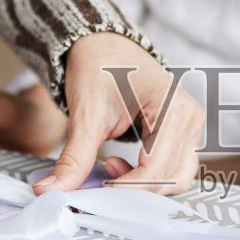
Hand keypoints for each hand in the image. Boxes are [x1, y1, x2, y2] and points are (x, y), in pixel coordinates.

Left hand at [38, 32, 201, 194]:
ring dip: (142, 186)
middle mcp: (190, 119)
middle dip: (134, 189)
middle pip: (171, 179)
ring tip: (110, 166)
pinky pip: (172, 171)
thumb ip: (73, 158)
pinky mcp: (183, 135)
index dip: (126, 188)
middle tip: (100, 178)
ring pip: (175, 180)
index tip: (95, 192)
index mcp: (174, 108)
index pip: (157, 168)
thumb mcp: (85, 114)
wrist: (104, 47)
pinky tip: (120, 165)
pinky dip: (146, 178)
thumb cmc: (99, 68)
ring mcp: (190, 128)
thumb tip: (49, 191)